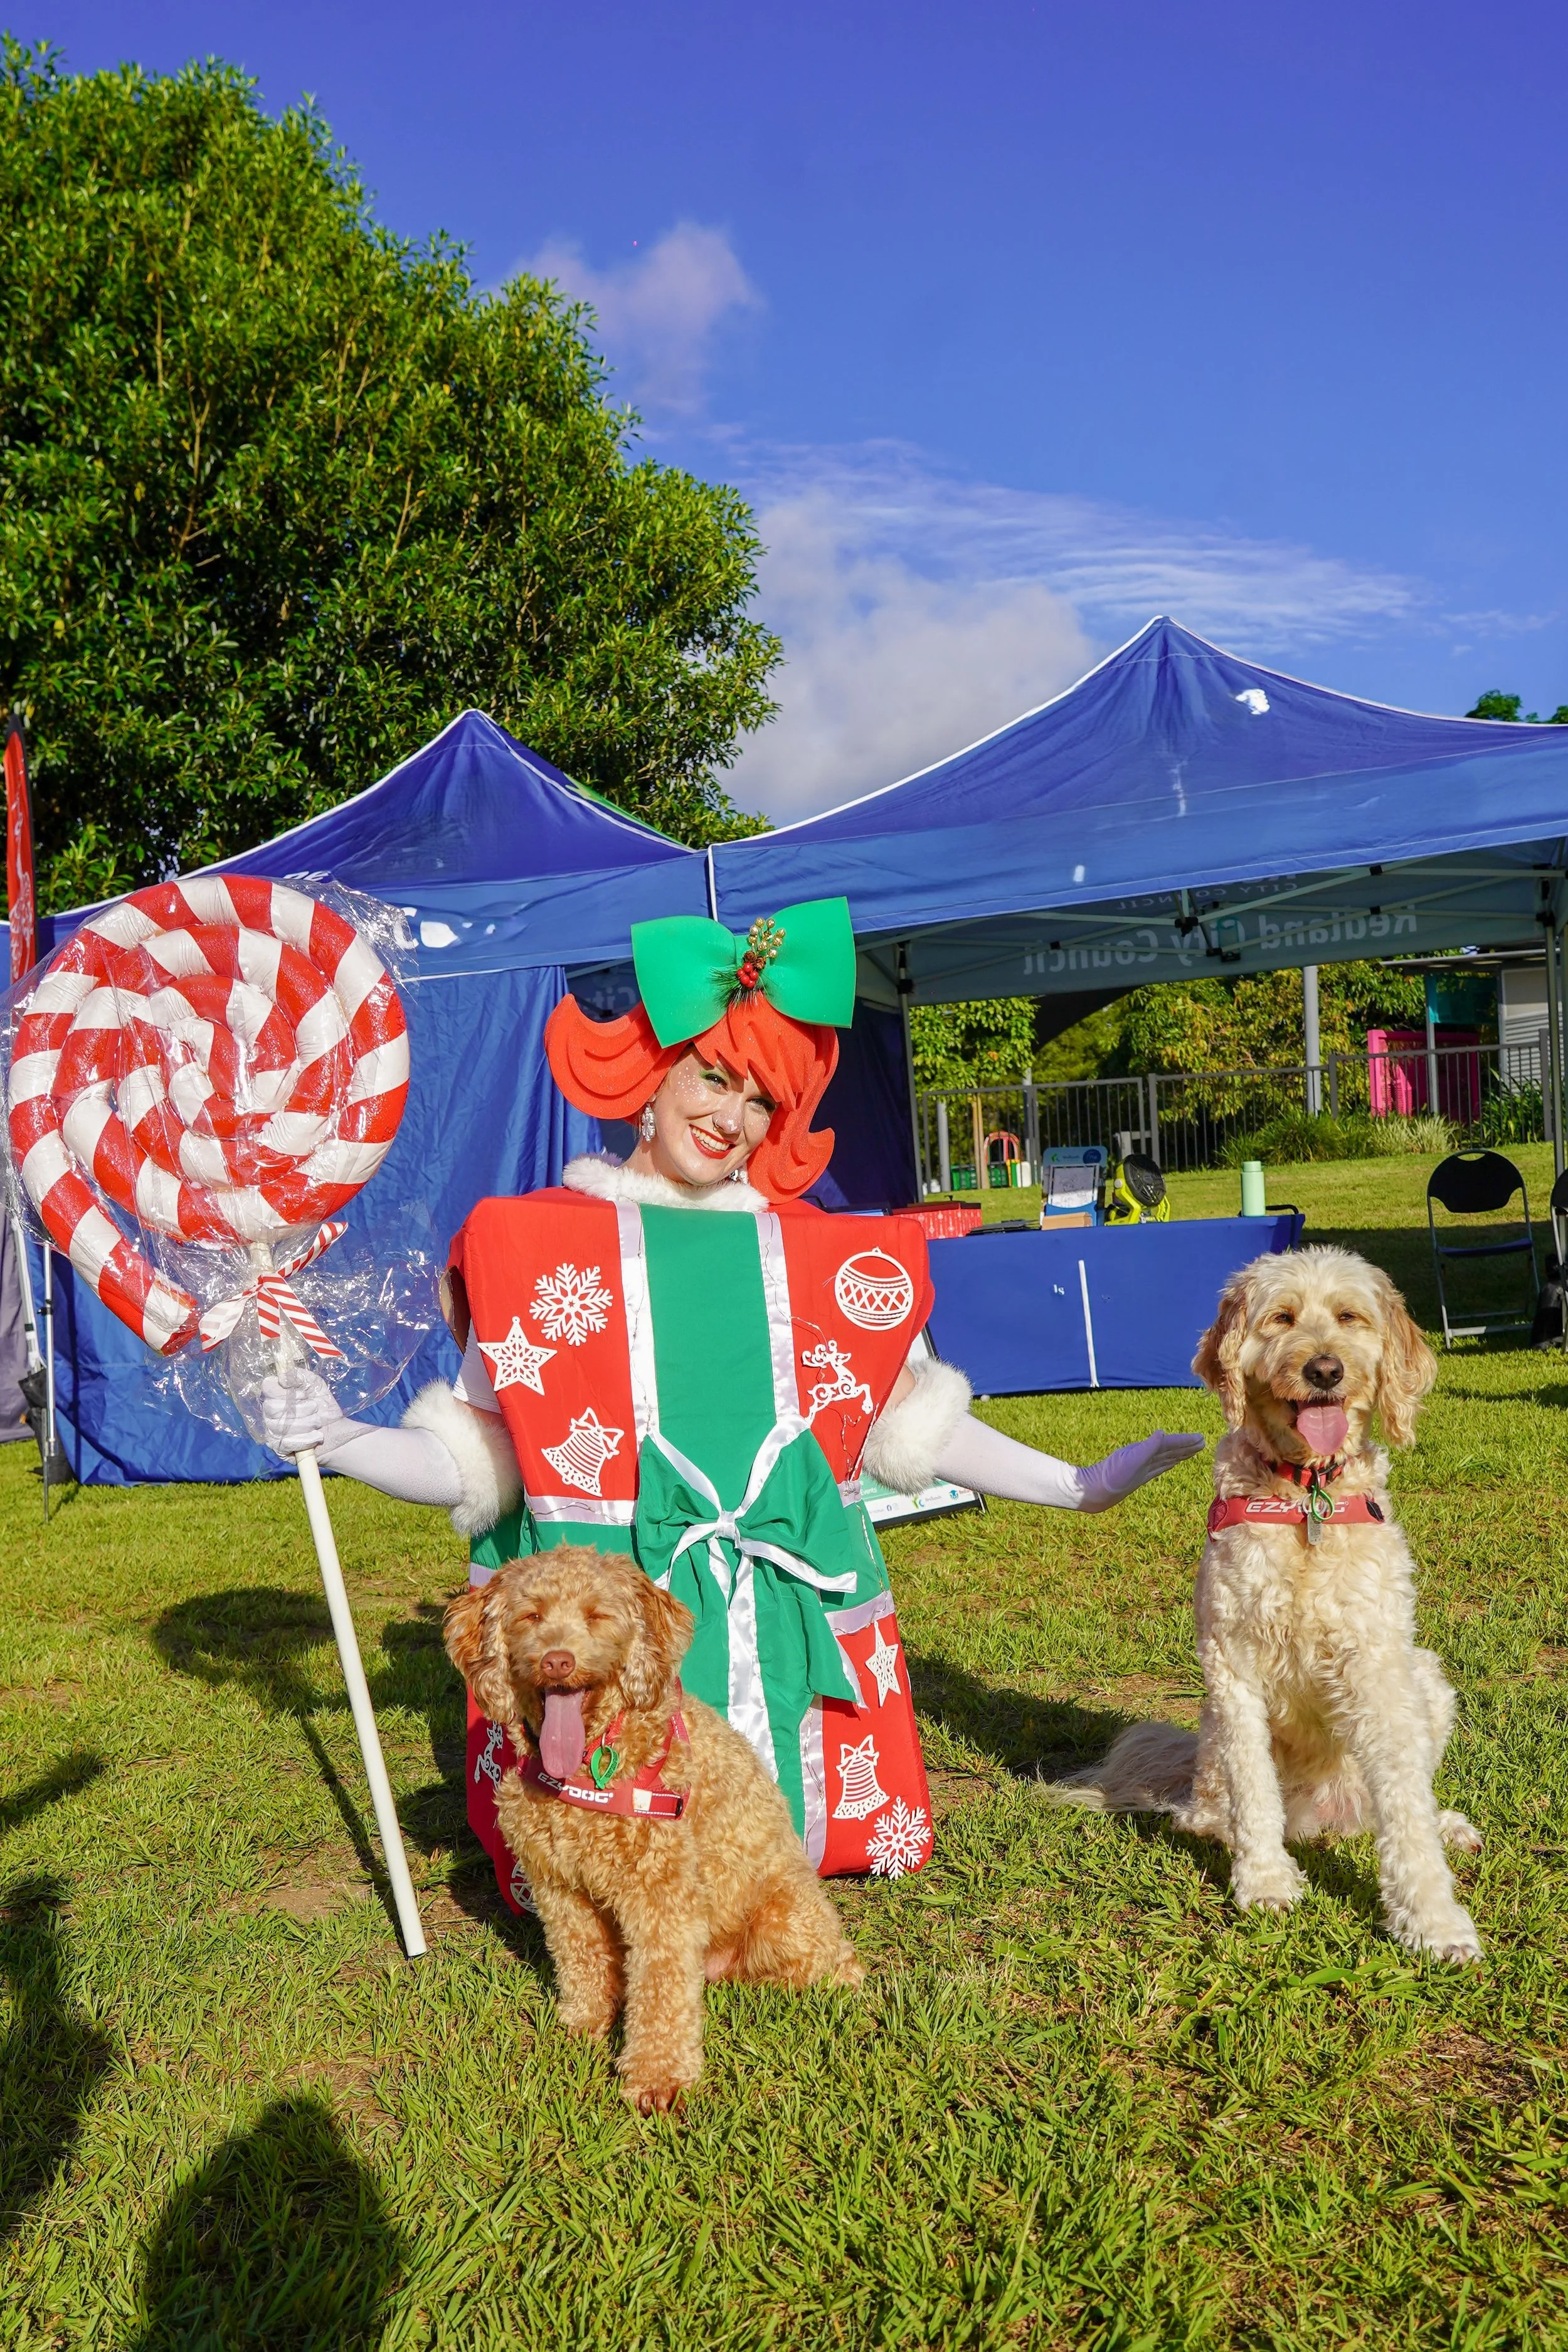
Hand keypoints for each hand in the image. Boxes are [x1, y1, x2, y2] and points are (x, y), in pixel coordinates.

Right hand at [259, 1368, 341, 1457]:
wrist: (336, 1430)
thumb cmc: (323, 1405)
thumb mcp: (315, 1384)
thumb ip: (299, 1376)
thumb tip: (282, 1377)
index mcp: (276, 1394)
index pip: (267, 1387)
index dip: (285, 1390)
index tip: (304, 1393)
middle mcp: (269, 1412)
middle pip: (272, 1408)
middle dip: (299, 1409)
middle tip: (315, 1408)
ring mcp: (272, 1430)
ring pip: (280, 1426)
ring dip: (305, 1424)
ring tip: (317, 1422)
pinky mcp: (278, 1447)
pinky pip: (285, 1443)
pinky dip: (305, 1439)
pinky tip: (316, 1436)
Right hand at [1077, 1430, 1205, 1512]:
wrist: (1098, 1491)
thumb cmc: (1114, 1476)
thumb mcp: (1131, 1458)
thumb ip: (1148, 1446)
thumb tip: (1162, 1433)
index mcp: (1151, 1458)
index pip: (1172, 1448)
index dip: (1185, 1442)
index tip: (1200, 1438)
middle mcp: (1149, 1462)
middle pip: (1173, 1453)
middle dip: (1187, 1447)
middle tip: (1202, 1441)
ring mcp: (1142, 1466)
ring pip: (1165, 1458)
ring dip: (1178, 1453)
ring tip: (1190, 1449)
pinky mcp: (1133, 1467)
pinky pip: (1154, 1463)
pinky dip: (1163, 1459)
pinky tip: (1168, 1461)